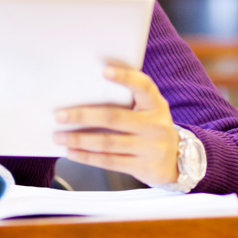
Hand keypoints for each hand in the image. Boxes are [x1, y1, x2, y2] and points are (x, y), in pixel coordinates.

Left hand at [53, 66, 178, 186]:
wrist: (178, 160)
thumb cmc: (151, 126)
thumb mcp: (148, 109)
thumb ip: (128, 100)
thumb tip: (85, 92)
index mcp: (156, 104)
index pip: (143, 86)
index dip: (125, 77)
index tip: (104, 70)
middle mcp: (156, 125)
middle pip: (114, 117)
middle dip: (84, 115)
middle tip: (59, 115)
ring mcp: (150, 147)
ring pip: (108, 143)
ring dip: (80, 139)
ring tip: (59, 136)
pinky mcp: (142, 167)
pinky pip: (110, 161)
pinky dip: (88, 157)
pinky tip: (72, 152)